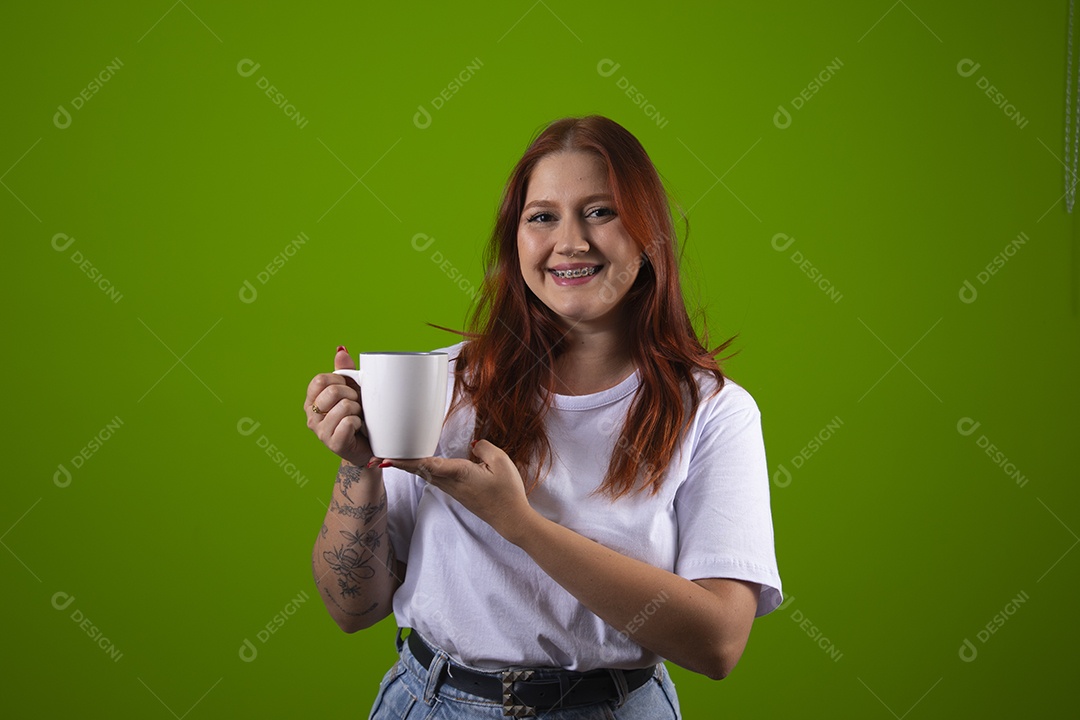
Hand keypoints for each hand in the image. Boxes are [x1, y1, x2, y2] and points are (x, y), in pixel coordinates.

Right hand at [305, 347, 380, 467]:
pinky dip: (359, 422)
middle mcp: (312, 416)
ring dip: (358, 409)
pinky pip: (349, 422)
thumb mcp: (352, 390)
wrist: (369, 446)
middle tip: (357, 404)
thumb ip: (345, 371)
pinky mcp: (334, 443)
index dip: (339, 379)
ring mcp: (321, 432)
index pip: (320, 379)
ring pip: (344, 406)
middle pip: (333, 391)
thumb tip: (341, 350)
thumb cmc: (359, 415)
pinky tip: (358, 429)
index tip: (348, 388)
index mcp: (312, 401)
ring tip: (359, 417)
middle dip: (352, 394)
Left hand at [387, 440, 534, 541]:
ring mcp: (452, 490)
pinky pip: (434, 478)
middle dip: (399, 462)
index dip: (405, 460)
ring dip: (409, 466)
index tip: (386, 458)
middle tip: (377, 456)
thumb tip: (473, 445)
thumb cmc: (507, 491)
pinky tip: (419, 464)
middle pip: (419, 470)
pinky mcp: (457, 492)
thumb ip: (484, 447)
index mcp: (459, 472)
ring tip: (392, 457)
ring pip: (425, 474)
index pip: (427, 464)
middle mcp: (451, 482)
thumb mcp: (501, 462)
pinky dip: (422, 469)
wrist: (510, 518)